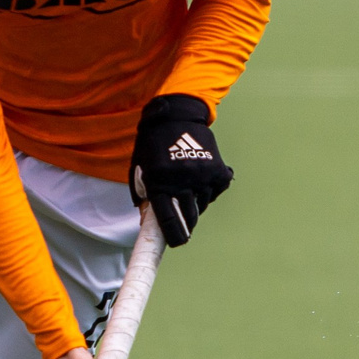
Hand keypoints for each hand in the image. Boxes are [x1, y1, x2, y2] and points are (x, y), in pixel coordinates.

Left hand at [129, 93, 232, 246]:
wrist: (176, 116)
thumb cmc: (152, 145)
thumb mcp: (140, 170)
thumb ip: (143, 197)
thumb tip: (149, 223)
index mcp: (159, 181)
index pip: (168, 218)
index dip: (174, 235)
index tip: (177, 243)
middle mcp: (183, 180)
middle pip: (189, 216)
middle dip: (185, 223)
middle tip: (182, 221)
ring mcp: (203, 175)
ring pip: (202, 204)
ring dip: (195, 202)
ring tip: (186, 186)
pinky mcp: (218, 170)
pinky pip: (215, 191)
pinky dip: (208, 189)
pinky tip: (199, 176)